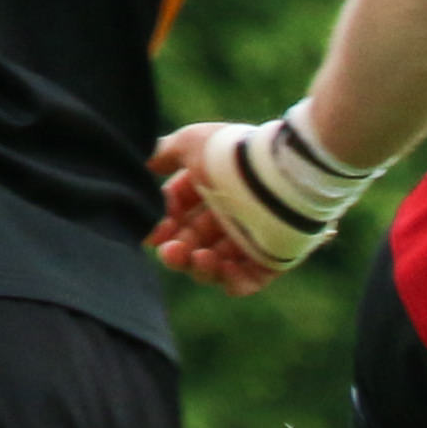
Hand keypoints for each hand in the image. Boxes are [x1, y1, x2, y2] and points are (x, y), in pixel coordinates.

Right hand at [145, 124, 293, 296]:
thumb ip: (165, 154)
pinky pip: (246, 283)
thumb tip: (147, 165)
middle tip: (172, 250)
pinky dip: (230, 281)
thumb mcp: (191, 144)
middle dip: (175, 252)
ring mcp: (250, 242)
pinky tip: (222, 266)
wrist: (278, 170)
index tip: (155, 230)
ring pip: (214, 267)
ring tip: (200, 257)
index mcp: (210, 195)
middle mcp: (229, 219)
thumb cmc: (231, 154)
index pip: (178, 219)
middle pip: (192, 247)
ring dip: (198, 268)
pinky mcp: (271, 260)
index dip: (162, 227)